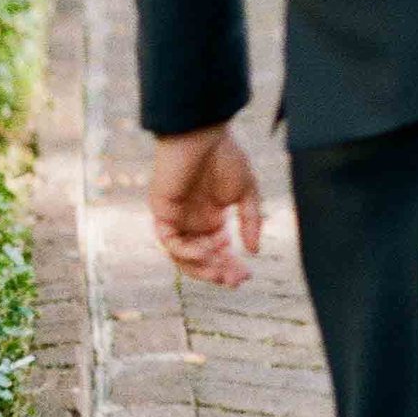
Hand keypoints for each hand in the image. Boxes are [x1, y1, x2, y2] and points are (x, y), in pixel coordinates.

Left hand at [149, 123, 262, 288]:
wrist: (202, 135)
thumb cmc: (225, 157)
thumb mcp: (247, 193)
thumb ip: (250, 222)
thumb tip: (254, 251)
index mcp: (212, 217)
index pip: (219, 251)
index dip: (231, 265)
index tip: (247, 276)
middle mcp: (193, 222)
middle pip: (202, 258)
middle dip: (219, 272)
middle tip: (235, 281)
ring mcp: (177, 219)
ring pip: (184, 256)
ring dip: (202, 268)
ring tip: (221, 273)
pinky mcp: (163, 213)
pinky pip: (171, 242)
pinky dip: (187, 252)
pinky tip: (206, 253)